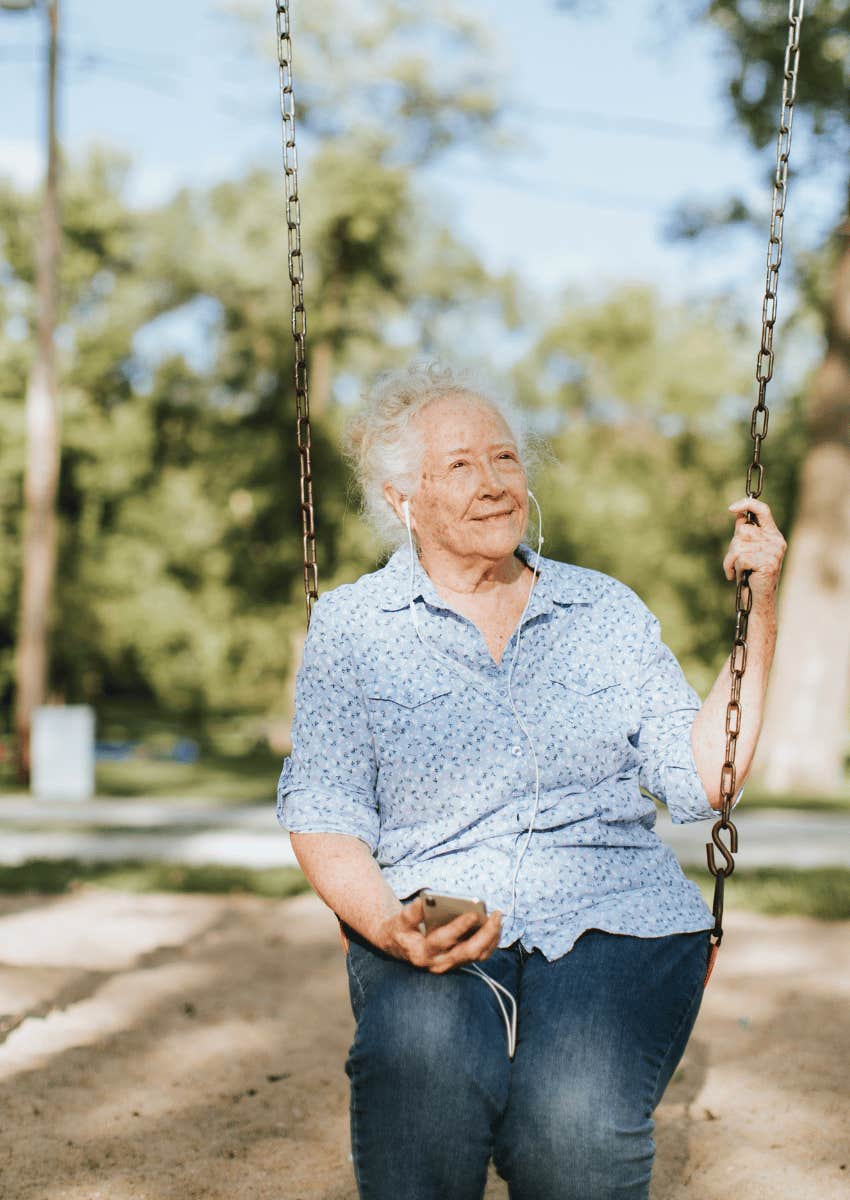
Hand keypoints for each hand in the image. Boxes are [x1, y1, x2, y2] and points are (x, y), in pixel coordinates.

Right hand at [377, 896, 502, 974]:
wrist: (400, 946)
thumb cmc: (401, 930)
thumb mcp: (400, 920)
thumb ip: (411, 913)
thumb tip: (423, 901)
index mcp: (422, 952)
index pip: (444, 941)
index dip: (459, 927)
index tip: (473, 914)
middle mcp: (438, 963)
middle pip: (468, 952)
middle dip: (485, 934)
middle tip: (496, 915)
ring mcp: (450, 964)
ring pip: (477, 956)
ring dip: (492, 938)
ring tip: (498, 918)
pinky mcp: (458, 962)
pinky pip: (479, 955)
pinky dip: (490, 941)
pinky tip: (495, 926)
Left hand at [723, 497, 786, 605]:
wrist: (758, 598)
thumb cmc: (750, 574)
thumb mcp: (747, 550)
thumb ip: (745, 532)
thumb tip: (738, 513)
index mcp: (773, 535)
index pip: (763, 510)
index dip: (747, 504)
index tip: (731, 508)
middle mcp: (776, 541)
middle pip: (743, 530)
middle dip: (733, 546)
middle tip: (734, 562)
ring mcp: (773, 552)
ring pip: (739, 544)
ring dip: (731, 559)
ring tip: (738, 570)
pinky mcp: (767, 563)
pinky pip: (740, 558)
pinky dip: (733, 568)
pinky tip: (739, 576)